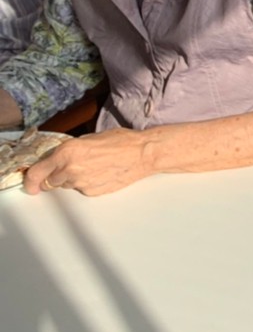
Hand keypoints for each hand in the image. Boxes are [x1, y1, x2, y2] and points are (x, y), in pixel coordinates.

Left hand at [24, 129, 154, 196]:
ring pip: (67, 186)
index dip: (31, 180)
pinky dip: (86, 184)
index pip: (38, 173)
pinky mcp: (92, 192)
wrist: (142, 154)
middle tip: (69, 169)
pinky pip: (82, 190)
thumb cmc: (120, 141)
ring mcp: (81, 183)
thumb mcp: (87, 139)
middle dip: (55, 177)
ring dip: (72, 180)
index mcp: (66, 152)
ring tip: (92, 168)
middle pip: (50, 182)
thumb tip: (56, 160)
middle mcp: (70, 169)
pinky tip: (100, 174)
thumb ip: (68, 151)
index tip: (31, 184)